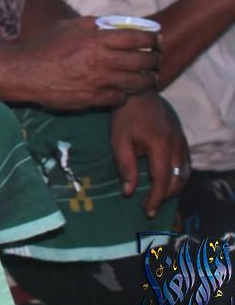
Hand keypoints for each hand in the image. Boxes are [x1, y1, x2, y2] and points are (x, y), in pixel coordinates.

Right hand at [0, 16, 159, 109]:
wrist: (25, 73)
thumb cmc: (45, 46)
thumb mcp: (68, 26)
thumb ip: (93, 24)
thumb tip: (112, 24)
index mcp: (96, 40)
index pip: (136, 38)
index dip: (152, 39)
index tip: (156, 40)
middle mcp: (101, 61)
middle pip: (142, 61)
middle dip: (154, 60)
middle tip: (155, 60)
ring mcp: (98, 82)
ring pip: (136, 82)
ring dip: (146, 79)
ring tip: (149, 77)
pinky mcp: (92, 99)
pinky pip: (119, 98)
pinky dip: (125, 94)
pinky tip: (123, 90)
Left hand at [110, 92, 188, 218]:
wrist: (138, 92)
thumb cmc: (125, 116)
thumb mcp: (119, 141)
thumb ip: (126, 167)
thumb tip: (129, 191)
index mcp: (161, 146)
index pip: (163, 180)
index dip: (157, 198)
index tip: (148, 211)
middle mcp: (176, 145)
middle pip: (178, 179)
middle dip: (166, 196)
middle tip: (149, 205)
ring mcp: (182, 140)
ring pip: (185, 172)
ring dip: (174, 187)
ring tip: (158, 196)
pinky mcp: (182, 137)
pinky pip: (185, 162)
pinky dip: (178, 175)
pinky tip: (166, 179)